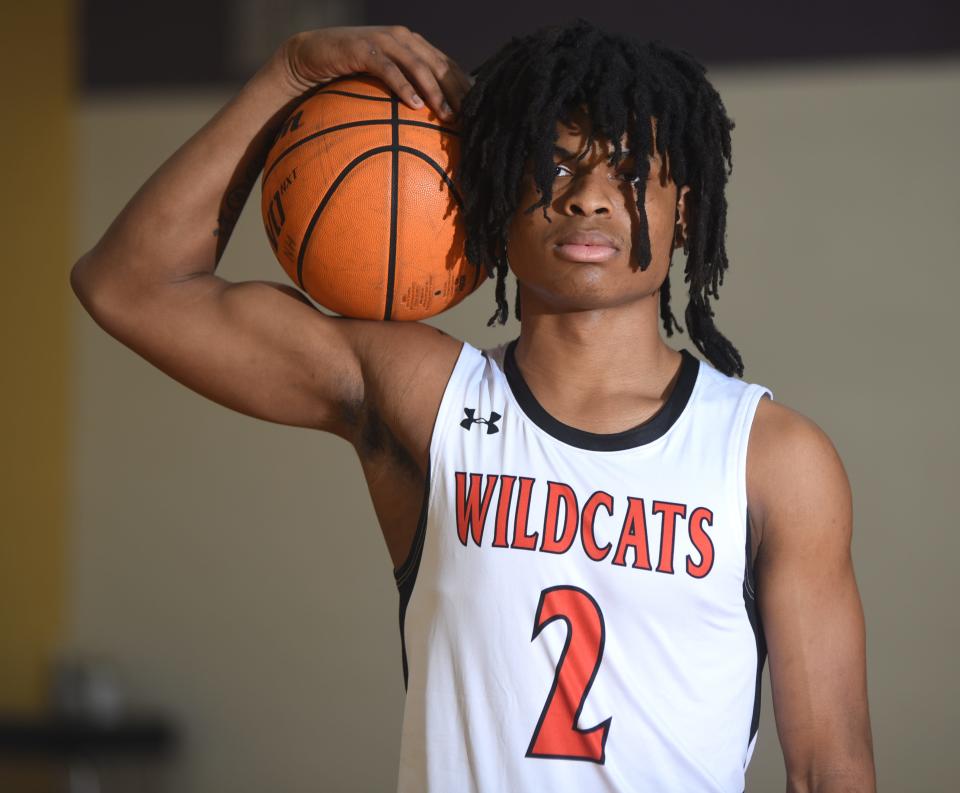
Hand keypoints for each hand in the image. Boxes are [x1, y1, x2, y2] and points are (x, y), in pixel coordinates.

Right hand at [277, 25, 472, 119]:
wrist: (311, 55)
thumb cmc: (349, 74)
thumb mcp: (383, 83)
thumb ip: (407, 92)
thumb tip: (431, 123)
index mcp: (414, 45)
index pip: (448, 65)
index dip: (465, 87)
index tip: (480, 113)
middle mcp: (404, 38)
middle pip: (440, 65)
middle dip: (458, 91)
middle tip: (471, 117)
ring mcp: (384, 40)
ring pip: (419, 66)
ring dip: (436, 91)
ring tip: (448, 115)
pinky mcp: (364, 48)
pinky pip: (389, 69)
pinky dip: (403, 87)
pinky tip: (415, 106)